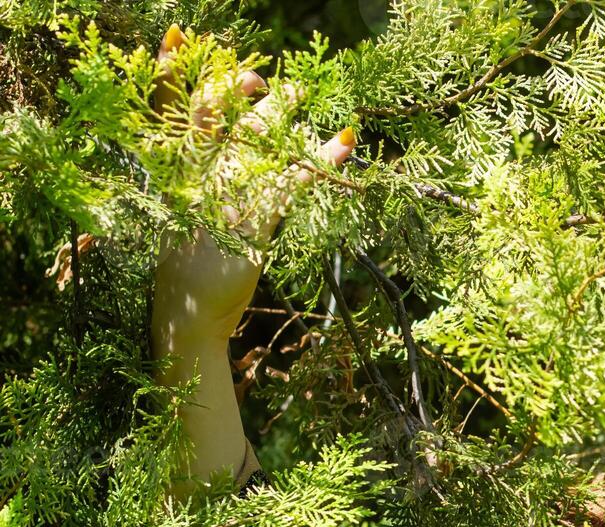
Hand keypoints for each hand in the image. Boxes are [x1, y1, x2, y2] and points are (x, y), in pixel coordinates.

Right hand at [150, 24, 353, 343]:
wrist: (188, 317)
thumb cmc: (191, 265)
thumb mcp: (185, 217)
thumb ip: (199, 179)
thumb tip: (223, 144)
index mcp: (172, 176)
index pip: (169, 113)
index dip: (171, 73)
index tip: (180, 39)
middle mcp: (193, 183)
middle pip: (213, 120)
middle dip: (236, 90)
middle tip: (262, 77)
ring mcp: (221, 204)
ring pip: (253, 146)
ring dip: (281, 117)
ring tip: (303, 91)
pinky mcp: (252, 230)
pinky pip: (291, 186)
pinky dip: (319, 163)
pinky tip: (343, 144)